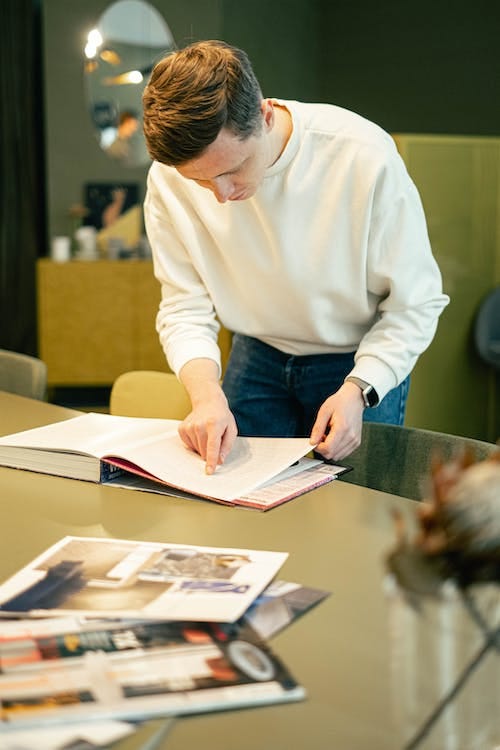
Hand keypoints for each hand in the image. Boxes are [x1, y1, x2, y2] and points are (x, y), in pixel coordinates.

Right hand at [178, 358, 237, 473]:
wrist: (208, 402)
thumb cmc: (222, 417)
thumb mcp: (231, 429)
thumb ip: (227, 446)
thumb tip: (220, 460)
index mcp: (213, 424)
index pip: (212, 446)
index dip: (211, 460)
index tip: (209, 471)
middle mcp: (199, 425)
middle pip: (204, 451)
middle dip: (210, 452)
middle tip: (215, 437)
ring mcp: (189, 426)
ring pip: (197, 450)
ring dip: (203, 447)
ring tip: (207, 433)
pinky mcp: (182, 429)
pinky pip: (190, 446)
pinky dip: (196, 443)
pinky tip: (199, 433)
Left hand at [309, 382, 364, 460]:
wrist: (354, 399)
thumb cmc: (340, 402)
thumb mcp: (324, 412)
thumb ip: (318, 428)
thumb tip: (312, 442)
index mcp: (342, 428)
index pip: (328, 448)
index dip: (317, 447)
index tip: (314, 440)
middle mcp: (351, 437)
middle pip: (332, 455)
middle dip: (322, 448)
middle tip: (321, 436)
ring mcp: (355, 441)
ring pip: (337, 456)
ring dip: (329, 449)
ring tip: (328, 436)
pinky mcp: (356, 443)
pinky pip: (343, 453)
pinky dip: (336, 449)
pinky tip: (334, 438)